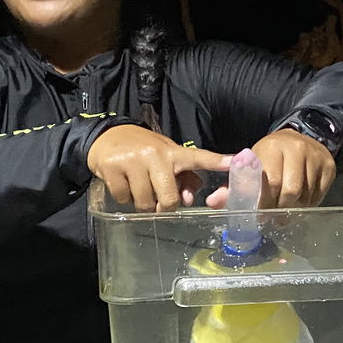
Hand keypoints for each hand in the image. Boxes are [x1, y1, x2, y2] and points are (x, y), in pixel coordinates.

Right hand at [86, 125, 232, 211]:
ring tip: (138, 186)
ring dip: (142, 202)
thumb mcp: (166, 159)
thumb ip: (183, 178)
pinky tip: (122, 183)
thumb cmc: (143, 152)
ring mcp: (133, 161)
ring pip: (145, 203)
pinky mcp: (112, 168)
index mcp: (173, 153)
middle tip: (156, 196)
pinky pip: (124, 198)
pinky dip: (123, 198)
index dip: (218, 162)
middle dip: (163, 205)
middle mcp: (155, 155)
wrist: (106, 137)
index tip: (236, 162)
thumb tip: (188, 200)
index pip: (199, 158)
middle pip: (169, 199)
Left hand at [205, 128, 336, 209]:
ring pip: (305, 196)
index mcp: (272, 147)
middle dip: (279, 209)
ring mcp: (315, 158)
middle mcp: (296, 149)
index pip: (269, 181)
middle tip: (272, 218)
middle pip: (290, 191)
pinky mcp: (329, 168)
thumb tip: (213, 203)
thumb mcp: (252, 164)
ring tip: (284, 214)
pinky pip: (318, 196)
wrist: (301, 137)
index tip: (259, 216)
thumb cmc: (271, 155)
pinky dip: (307, 205)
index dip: (263, 203)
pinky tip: (298, 205)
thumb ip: (234, 184)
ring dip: (293, 210)